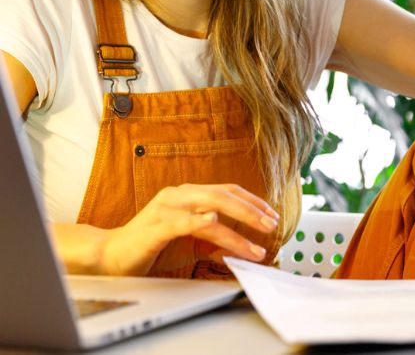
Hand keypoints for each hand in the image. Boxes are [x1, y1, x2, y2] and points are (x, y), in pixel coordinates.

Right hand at [99, 183, 279, 275]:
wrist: (111, 255)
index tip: (272, 215)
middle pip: (224, 194)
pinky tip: (216, 225)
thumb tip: (243, 246)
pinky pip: (184, 222)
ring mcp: (167, 207)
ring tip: (256, 244)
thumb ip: (213, 239)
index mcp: (189, 193)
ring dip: (238, 227)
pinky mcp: (156, 226)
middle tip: (272, 224)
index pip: (228, 190)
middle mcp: (180, 194)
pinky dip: (201, 222)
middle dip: (252, 210)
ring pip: (211, 207)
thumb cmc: (152, 246)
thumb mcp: (190, 241)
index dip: (252, 201)